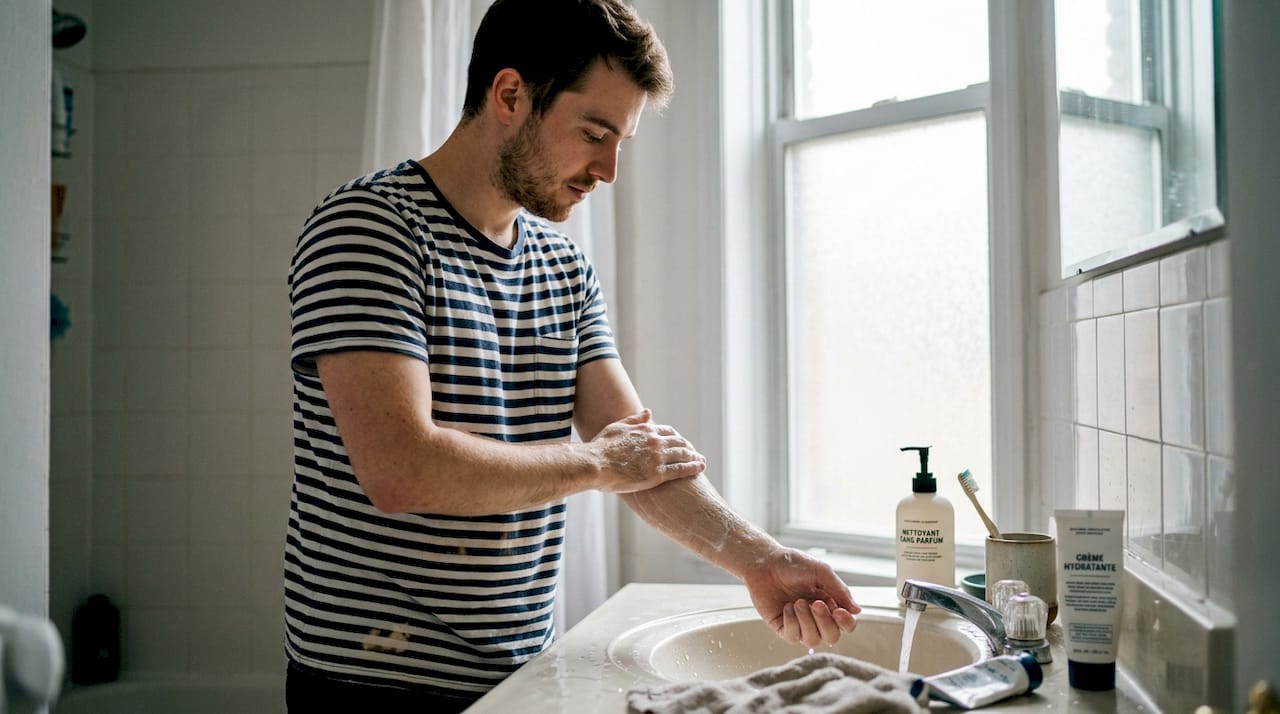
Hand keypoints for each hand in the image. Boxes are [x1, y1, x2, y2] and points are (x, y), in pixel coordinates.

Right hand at [589, 409, 705, 492]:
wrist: (594, 464)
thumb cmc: (601, 447)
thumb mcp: (617, 427)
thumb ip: (634, 420)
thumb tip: (648, 412)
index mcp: (645, 430)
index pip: (667, 431)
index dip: (675, 437)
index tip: (679, 442)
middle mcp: (654, 441)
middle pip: (679, 441)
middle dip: (688, 446)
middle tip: (694, 452)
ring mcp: (657, 457)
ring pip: (683, 454)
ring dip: (694, 456)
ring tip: (702, 461)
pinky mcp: (657, 474)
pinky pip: (681, 469)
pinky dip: (693, 467)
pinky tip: (700, 467)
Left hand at [743, 547, 859, 646]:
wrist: (765, 562)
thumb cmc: (793, 564)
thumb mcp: (820, 571)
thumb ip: (840, 590)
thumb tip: (857, 610)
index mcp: (830, 604)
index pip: (846, 625)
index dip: (846, 623)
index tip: (838, 611)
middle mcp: (816, 617)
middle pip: (832, 637)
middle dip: (825, 623)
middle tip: (815, 604)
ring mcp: (799, 624)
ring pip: (813, 641)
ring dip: (807, 622)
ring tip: (797, 602)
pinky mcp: (782, 627)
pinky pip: (793, 637)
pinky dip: (792, 622)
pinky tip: (787, 607)